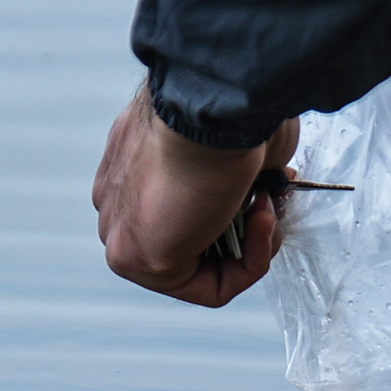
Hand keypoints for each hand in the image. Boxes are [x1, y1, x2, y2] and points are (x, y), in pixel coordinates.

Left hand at [92, 86, 298, 306]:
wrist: (215, 102)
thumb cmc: (230, 109)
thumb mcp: (234, 140)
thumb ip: (238, 172)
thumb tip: (261, 188)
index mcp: (131, 167)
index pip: (183, 210)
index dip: (237, 206)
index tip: (269, 182)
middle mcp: (117, 201)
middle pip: (191, 242)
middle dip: (245, 228)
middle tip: (273, 197)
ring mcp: (123, 233)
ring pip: (200, 270)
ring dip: (252, 245)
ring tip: (266, 206)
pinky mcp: (139, 260)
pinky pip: (209, 288)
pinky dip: (250, 264)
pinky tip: (259, 221)